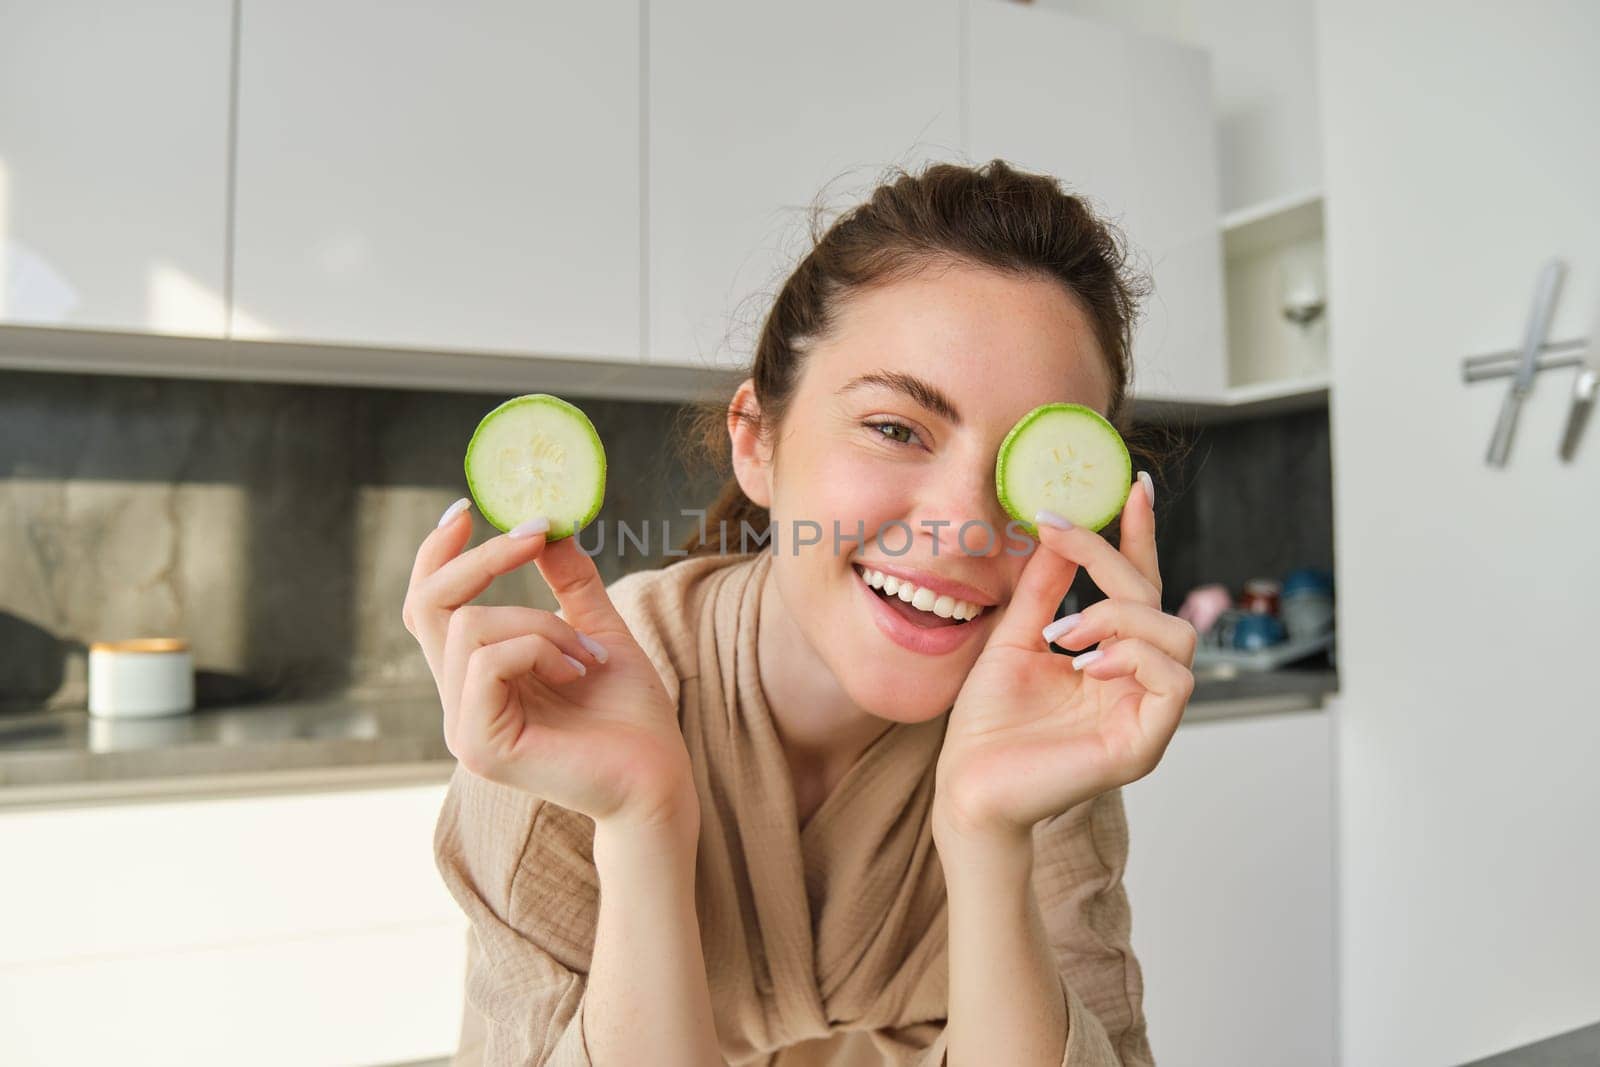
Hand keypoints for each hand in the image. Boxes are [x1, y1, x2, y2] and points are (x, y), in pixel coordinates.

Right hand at [403, 504, 693, 830]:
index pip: (427, 608)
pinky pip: (489, 662)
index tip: (466, 510)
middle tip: (535, 538)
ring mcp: (464, 728)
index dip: (436, 556)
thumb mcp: (600, 630)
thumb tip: (548, 526)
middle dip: (484, 560)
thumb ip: (570, 583)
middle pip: (428, 605)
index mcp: (477, 678)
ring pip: (469, 627)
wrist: (658, 780)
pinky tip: (577, 672)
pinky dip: (539, 649)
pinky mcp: (481, 748)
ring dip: (539, 621)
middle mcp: (458, 703)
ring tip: (584, 654)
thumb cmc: (631, 715)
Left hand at [933, 481, 1196, 841]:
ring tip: (1065, 633)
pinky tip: (1086, 662)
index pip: (1139, 588)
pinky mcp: (1144, 745)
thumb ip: (1044, 587)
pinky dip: (1134, 658)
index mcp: (1110, 658)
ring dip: (1120, 616)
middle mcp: (1136, 683)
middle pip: (1159, 601)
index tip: (1134, 488)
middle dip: (1114, 560)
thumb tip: (1059, 527)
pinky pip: (1176, 683)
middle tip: (1062, 536)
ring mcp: (1146, 716)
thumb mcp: (1015, 636)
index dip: (1140, 537)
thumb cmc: (987, 724)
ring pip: (1178, 636)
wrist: (966, 786)